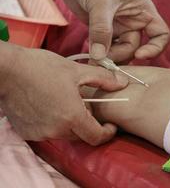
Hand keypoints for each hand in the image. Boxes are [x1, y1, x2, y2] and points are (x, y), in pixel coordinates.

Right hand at [0, 44, 127, 144]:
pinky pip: (49, 132)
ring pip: (65, 134)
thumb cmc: (41, 68)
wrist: (6, 70)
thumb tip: (123, 82)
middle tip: (86, 105)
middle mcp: (56, 130)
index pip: (96, 137)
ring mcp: (40, 133)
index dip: (108, 133)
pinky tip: (51, 106)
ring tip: (66, 102)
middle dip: (89, 124)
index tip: (110, 125)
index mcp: (71, 117)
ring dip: (72, 123)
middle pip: (82, 136)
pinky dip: (55, 123)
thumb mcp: (76, 70)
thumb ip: (103, 79)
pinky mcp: (28, 132)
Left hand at [60, 0, 169, 62]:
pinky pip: (106, 49)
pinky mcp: (103, 32)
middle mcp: (133, 22)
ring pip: (120, 51)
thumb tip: (99, 56)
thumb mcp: (101, 2)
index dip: (155, 48)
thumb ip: (101, 29)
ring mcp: (118, 28)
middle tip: (101, 60)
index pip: (160, 35)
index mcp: (143, 12)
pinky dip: (100, 55)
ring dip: (109, 58)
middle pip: (134, 48)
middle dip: (119, 55)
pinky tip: (90, 57)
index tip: (139, 55)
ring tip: (93, 60)